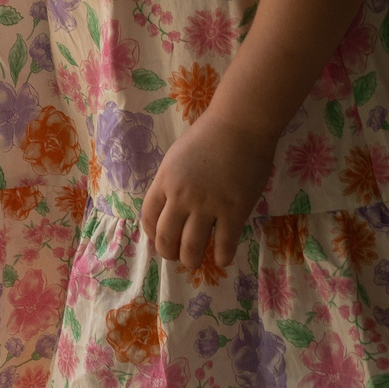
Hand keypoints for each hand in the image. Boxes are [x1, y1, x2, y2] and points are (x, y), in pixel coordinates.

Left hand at [141, 115, 273, 276]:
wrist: (240, 125)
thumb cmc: (209, 135)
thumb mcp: (176, 157)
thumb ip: (171, 181)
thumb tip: (169, 205)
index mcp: (164, 181)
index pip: (148, 217)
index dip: (152, 235)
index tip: (159, 240)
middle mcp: (181, 197)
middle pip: (166, 238)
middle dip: (169, 253)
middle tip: (176, 257)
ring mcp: (207, 205)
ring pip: (191, 247)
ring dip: (191, 260)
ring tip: (195, 262)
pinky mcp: (233, 211)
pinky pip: (224, 245)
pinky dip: (221, 257)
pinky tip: (222, 259)